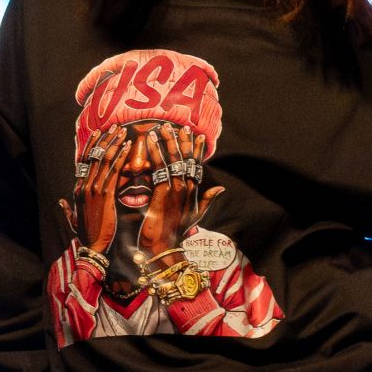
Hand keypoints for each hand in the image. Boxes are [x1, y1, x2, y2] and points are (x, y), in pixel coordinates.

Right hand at [59, 134, 123, 260]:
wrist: (94, 247)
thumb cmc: (88, 236)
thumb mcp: (75, 220)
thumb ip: (68, 210)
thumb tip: (61, 202)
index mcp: (78, 190)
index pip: (84, 162)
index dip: (91, 146)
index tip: (98, 134)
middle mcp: (84, 186)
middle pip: (94, 157)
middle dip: (104, 140)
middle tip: (113, 126)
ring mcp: (93, 189)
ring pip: (104, 160)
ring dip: (114, 144)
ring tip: (122, 132)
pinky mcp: (105, 195)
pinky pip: (114, 171)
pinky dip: (120, 157)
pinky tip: (128, 147)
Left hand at [137, 122, 219, 257]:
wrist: (163, 246)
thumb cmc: (175, 232)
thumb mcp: (195, 216)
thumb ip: (207, 200)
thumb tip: (221, 189)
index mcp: (194, 192)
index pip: (197, 165)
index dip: (198, 149)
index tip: (198, 135)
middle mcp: (187, 188)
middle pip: (187, 159)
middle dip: (183, 141)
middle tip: (179, 125)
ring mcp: (176, 189)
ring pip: (174, 159)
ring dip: (168, 141)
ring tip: (162, 127)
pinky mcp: (163, 191)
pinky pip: (159, 167)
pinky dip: (155, 152)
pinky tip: (150, 140)